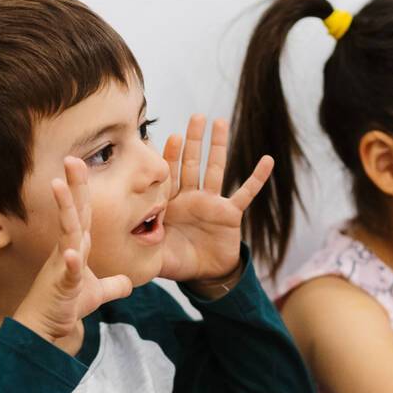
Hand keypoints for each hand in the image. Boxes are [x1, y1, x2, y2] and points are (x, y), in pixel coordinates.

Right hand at [12, 158, 133, 351]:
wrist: (45, 330)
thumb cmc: (64, 306)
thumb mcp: (96, 294)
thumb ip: (112, 285)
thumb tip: (127, 283)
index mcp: (76, 247)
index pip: (83, 213)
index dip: (83, 189)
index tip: (81, 162)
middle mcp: (67, 251)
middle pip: (73, 213)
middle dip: (73, 186)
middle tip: (72, 159)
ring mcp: (63, 267)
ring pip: (67, 234)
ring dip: (65, 211)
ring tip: (59, 186)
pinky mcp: (62, 287)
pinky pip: (69, 272)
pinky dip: (71, 263)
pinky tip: (73, 253)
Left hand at [159, 114, 273, 284]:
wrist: (204, 275)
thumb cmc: (177, 261)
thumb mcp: (156, 255)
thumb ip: (143, 245)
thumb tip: (125, 238)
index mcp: (170, 204)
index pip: (169, 175)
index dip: (171, 156)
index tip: (173, 136)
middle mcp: (191, 198)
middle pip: (192, 163)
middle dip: (193, 140)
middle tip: (196, 117)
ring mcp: (211, 203)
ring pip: (215, 170)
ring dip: (218, 146)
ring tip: (220, 122)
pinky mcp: (231, 213)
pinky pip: (246, 193)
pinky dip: (257, 178)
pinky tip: (267, 160)